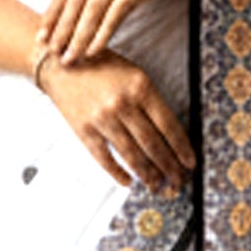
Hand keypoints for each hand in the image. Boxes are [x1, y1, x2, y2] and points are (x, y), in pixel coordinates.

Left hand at [39, 0, 191, 64]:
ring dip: (79, 37)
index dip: (51, 14)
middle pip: (75, 0)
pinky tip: (94, 50)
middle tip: (52, 53)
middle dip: (62, 30)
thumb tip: (61, 0)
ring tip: (70, 58)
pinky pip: (116, 12)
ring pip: (92, 9)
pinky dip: (103, 33)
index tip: (41, 38)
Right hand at [40, 49, 195, 193]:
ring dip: (147, 174)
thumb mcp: (133, 74)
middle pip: (152, 144)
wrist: (60, 64)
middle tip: (178, 181)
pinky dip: (117, 172)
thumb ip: (150, 101)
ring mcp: (102, 119)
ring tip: (157, 186)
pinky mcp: (83, 130)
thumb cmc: (101, 67)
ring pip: (131, 155)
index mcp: (140, 87)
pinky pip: (104, 158)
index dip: (181, 148)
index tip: (189, 162)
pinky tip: (128, 181)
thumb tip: (169, 135)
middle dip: (168, 167)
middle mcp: (122, 104)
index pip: (168, 125)